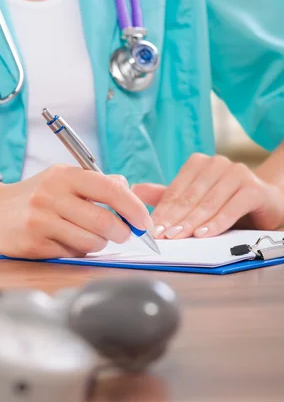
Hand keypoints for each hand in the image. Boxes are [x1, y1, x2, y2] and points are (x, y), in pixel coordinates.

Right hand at [0, 165, 152, 257]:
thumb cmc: (37, 195)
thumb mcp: (64, 178)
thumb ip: (98, 184)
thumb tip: (131, 193)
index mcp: (65, 175)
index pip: (110, 189)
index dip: (134, 208)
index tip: (144, 222)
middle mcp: (52, 194)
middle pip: (104, 221)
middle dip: (122, 233)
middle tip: (122, 234)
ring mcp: (41, 220)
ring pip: (91, 241)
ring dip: (99, 243)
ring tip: (90, 236)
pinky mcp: (34, 244)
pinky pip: (71, 253)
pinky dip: (77, 250)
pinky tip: (65, 241)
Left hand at [132, 153, 283, 238]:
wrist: (266, 202)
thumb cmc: (226, 201)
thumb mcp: (195, 200)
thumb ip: (168, 196)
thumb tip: (136, 190)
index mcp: (199, 164)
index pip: (175, 191)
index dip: (162, 211)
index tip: (150, 229)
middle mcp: (217, 164)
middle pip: (190, 197)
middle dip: (174, 219)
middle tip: (161, 236)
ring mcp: (237, 174)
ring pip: (208, 203)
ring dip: (191, 222)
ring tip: (178, 237)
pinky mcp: (253, 189)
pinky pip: (231, 208)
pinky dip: (216, 223)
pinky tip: (204, 234)